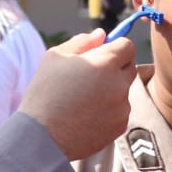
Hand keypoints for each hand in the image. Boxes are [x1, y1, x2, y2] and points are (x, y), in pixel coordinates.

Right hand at [19, 29, 136, 160]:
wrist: (41, 136)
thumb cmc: (45, 92)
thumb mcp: (56, 57)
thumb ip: (82, 42)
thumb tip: (101, 35)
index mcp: (106, 62)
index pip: (127, 46)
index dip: (115, 48)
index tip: (101, 54)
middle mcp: (119, 84)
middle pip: (130, 68)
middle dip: (115, 68)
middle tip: (90, 78)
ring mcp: (122, 107)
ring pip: (124, 91)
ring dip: (111, 91)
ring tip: (84, 100)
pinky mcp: (120, 126)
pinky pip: (120, 111)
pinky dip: (109, 111)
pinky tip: (86, 115)